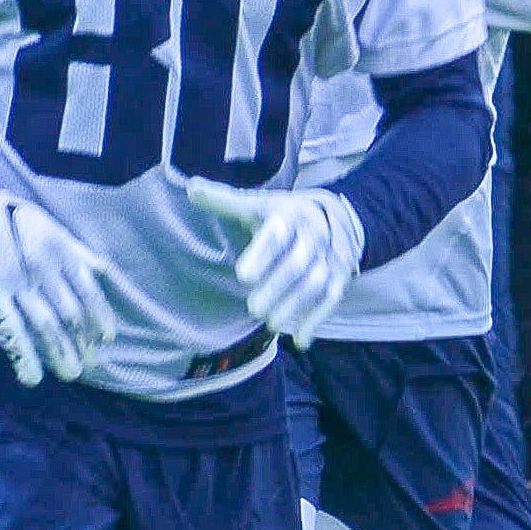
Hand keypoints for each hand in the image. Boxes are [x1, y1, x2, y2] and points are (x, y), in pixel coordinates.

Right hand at [0, 178, 115, 387]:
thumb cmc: (9, 214)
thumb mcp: (50, 224)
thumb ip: (77, 249)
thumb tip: (101, 269)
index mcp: (61, 251)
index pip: (89, 291)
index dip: (100, 317)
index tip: (107, 337)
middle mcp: (45, 269)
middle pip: (72, 313)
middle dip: (83, 342)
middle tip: (91, 363)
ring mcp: (19, 283)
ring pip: (47, 326)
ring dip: (61, 354)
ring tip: (71, 373)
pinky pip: (12, 330)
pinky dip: (24, 355)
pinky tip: (33, 376)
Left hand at [183, 178, 368, 341]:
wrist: (330, 215)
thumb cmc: (281, 214)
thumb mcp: (255, 204)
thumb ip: (224, 200)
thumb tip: (190, 188)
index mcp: (289, 215)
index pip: (277, 234)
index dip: (261, 255)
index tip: (242, 276)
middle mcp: (313, 235)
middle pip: (298, 264)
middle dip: (276, 287)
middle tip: (252, 309)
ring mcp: (330, 257)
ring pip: (316, 283)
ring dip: (294, 306)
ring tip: (269, 323)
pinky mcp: (340, 276)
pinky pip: (331, 299)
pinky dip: (316, 320)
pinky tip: (299, 341)